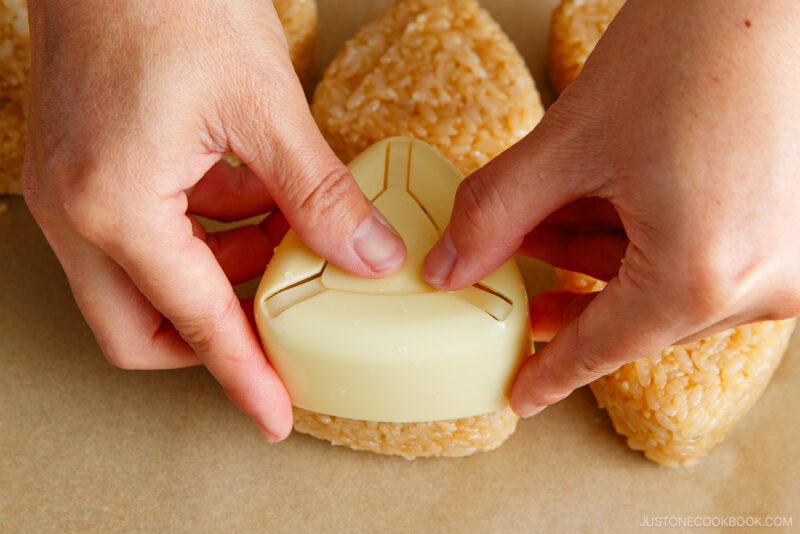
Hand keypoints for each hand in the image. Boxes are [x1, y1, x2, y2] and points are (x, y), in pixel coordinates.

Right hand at [22, 0, 405, 439]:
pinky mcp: (84, 168)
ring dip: (214, 280)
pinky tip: (251, 203)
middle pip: (141, 329)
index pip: (193, 323)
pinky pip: (142, 236)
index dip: (243, 375)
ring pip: (141, 285)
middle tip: (279, 326)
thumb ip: (319, 193)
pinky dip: (201, 236)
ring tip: (280, 247)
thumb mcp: (265, 105)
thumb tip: (367, 257)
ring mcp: (72, 190)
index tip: (276, 415)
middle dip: (213, 340)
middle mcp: (77, 212)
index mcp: (115, 206)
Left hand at [422, 0, 799, 415]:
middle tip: (510, 279)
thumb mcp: (572, 141)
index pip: (604, 348)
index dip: (550, 372)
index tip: (521, 393)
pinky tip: (600, 208)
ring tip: (542, 229)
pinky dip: (645, 240)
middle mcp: (763, 281)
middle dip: (564, 288)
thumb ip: (497, 214)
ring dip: (599, 257)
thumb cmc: (694, 46)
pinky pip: (705, 257)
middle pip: (634, 312)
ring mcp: (789, 256)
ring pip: (666, 282)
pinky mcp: (793, 226)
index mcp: (706, 276)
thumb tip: (448, 268)